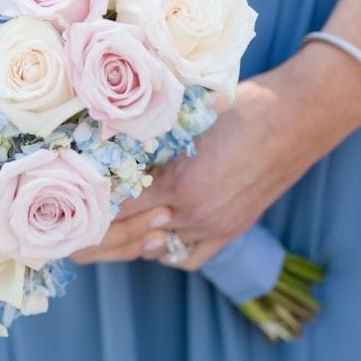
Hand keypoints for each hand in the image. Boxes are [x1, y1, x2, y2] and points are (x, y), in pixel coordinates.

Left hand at [71, 41, 360, 269]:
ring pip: (156, 248)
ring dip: (127, 245)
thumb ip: (151, 136)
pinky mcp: (232, 230)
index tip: (60, 217)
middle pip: (129, 237)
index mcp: (178, 181)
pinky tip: (151, 240)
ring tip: (100, 243)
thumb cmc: (243, 104)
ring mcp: (215, 225)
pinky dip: (164, 251)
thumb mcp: (188, 114)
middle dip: (95, 242)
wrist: (300, 117)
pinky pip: (188, 256)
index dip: (86, 215)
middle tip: (65, 244)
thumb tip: (108, 140)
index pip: (116, 209)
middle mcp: (194, 211)